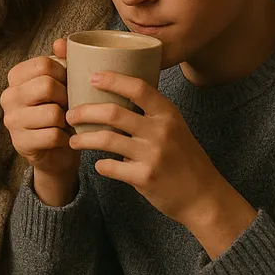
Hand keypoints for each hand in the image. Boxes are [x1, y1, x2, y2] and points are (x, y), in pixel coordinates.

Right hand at [1, 38, 79, 205]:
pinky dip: (65, 138)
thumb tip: (61, 42)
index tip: (69, 85)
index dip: (64, 73)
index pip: (43, 64)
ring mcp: (11, 121)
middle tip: (69, 106)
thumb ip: (62, 60)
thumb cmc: (61, 111)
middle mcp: (8, 97)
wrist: (57, 152)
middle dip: (67, 97)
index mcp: (15, 77)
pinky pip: (52, 135)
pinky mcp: (20, 143)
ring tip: (66, 123)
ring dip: (67, 120)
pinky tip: (63, 138)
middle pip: (47, 85)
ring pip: (52, 112)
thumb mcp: (63, 83)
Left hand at [67, 71, 255, 256]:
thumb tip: (113, 97)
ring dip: (83, 139)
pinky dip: (100, 165)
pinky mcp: (145, 177)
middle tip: (70, 115)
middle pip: (113, 113)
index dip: (112, 80)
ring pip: (105, 140)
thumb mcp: (174, 128)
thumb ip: (150, 113)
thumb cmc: (183, 158)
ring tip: (73, 141)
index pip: (138, 88)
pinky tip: (99, 164)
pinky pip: (109, 167)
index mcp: (168, 114)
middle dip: (84, 112)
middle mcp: (161, 131)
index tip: (92, 77)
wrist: (203, 196)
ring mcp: (153, 155)